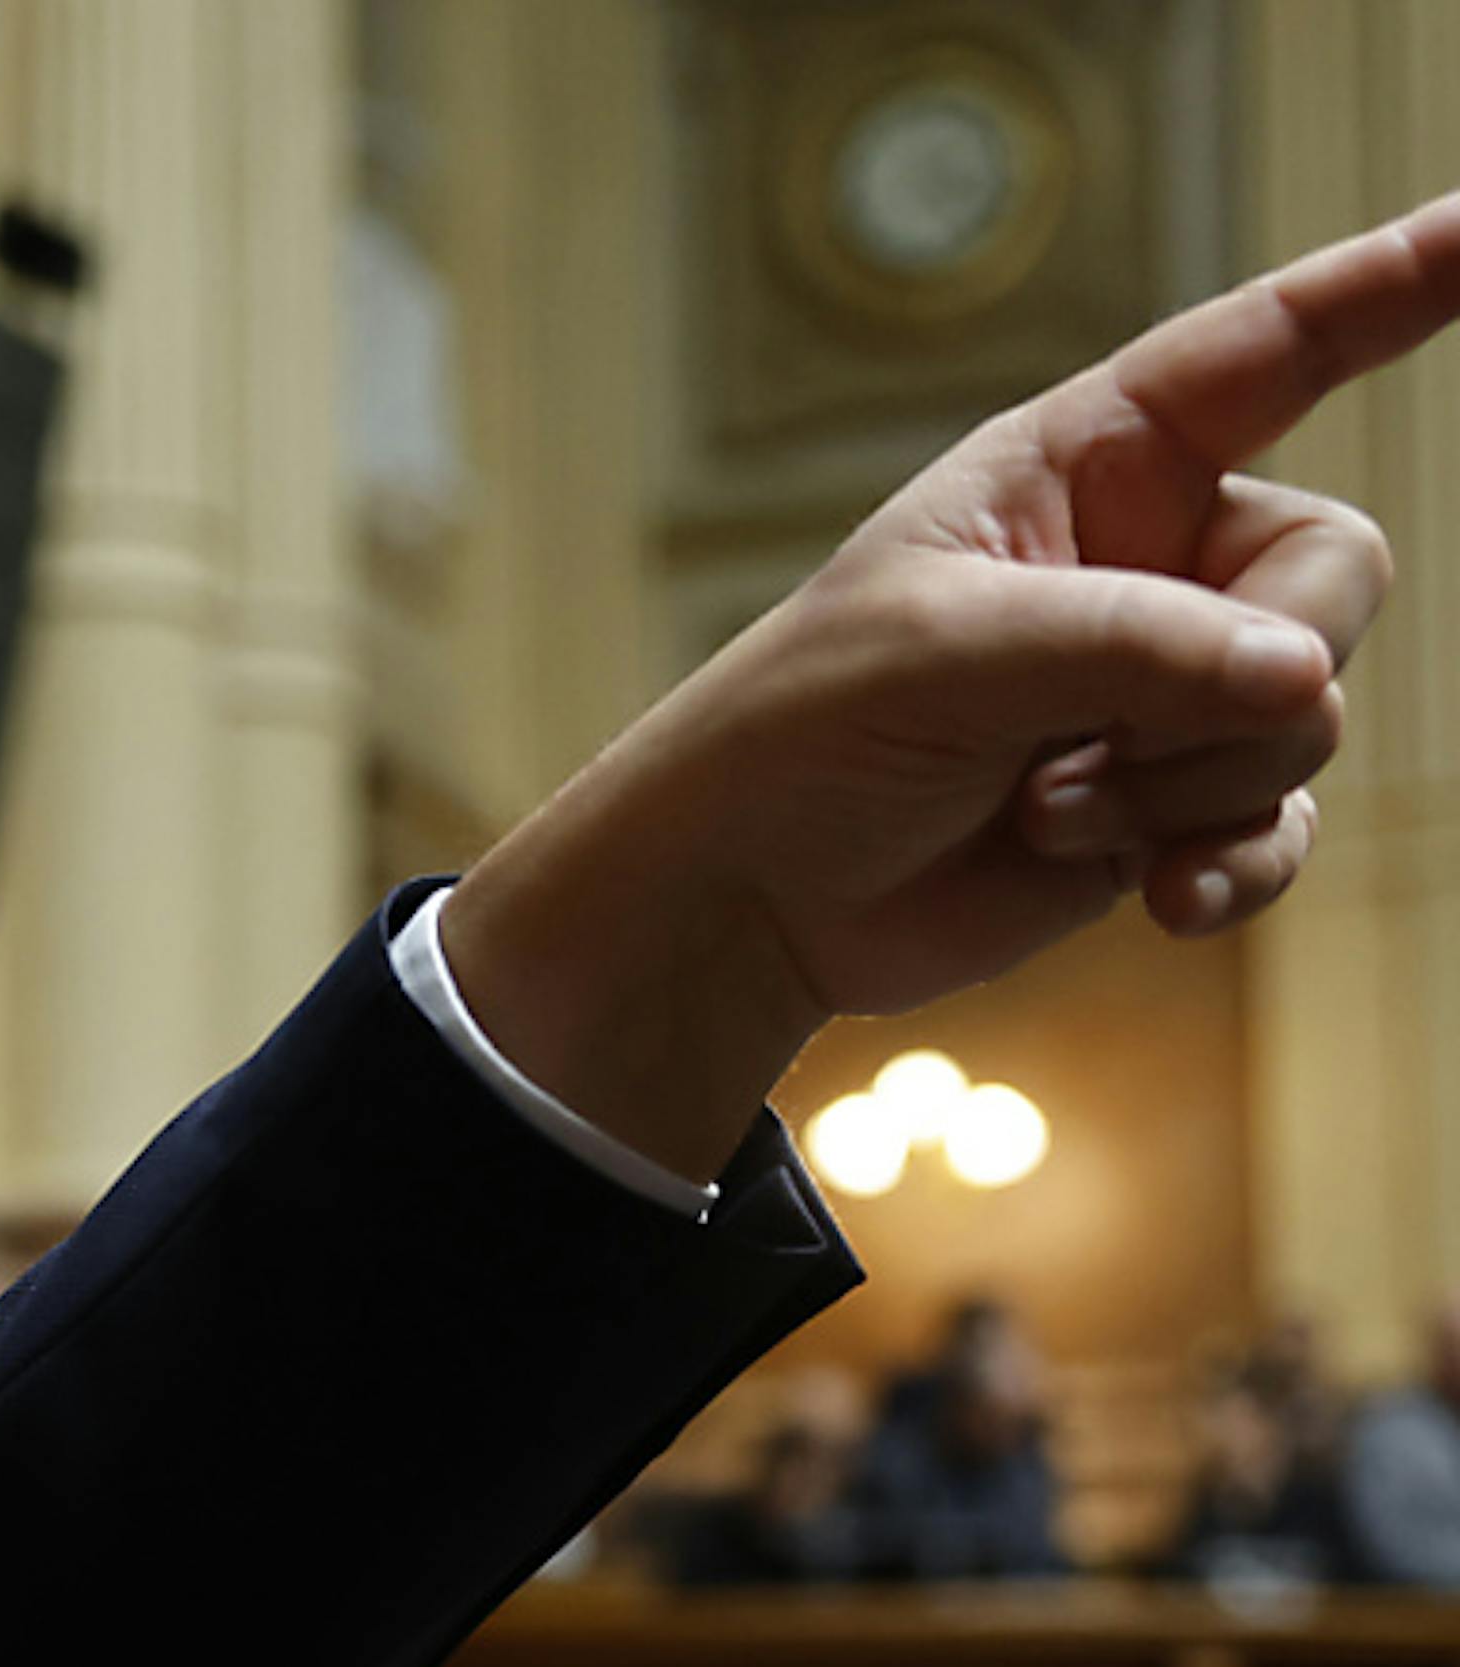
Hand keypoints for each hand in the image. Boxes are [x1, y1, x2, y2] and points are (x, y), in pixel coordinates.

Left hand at [448, 193, 1459, 1179]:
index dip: (1393, 283)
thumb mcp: (949, 654)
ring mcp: (1171, 687)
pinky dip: (1230, 865)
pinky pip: (1279, 825)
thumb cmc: (808, 730)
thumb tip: (1301, 684)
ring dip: (1178, 786)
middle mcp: (1155, 560)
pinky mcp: (1171, 805)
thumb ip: (1135, 652)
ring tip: (1038, 804)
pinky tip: (1161, 905)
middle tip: (1080, 746)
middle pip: (1333, 580)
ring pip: (1305, 716)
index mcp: (1091, 463)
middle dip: (1242, 677)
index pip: (1272, 349)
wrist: (751, 894)